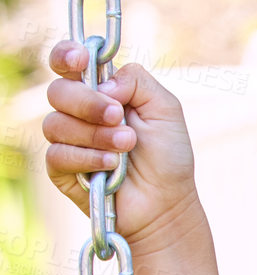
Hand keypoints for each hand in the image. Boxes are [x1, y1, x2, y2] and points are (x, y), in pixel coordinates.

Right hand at [44, 46, 198, 248]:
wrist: (167, 203)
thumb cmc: (168, 157)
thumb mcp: (165, 109)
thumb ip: (137, 81)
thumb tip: (103, 83)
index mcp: (99, 92)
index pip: (67, 63)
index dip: (66, 56)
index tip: (81, 61)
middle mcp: (78, 113)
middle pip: (58, 92)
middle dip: (88, 104)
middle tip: (119, 118)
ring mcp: (68, 141)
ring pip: (56, 124)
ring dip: (95, 136)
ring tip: (126, 147)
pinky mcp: (62, 170)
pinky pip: (57, 155)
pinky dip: (86, 159)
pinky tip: (111, 167)